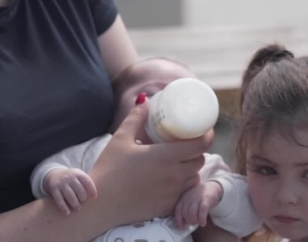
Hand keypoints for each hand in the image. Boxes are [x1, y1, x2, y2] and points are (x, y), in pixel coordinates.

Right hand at [44, 168, 97, 214]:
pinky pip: (59, 200)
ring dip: (75, 204)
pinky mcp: (54, 190)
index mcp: (78, 173)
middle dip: (83, 198)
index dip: (92, 189)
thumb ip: (86, 183)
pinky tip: (68, 213)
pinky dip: (64, 207)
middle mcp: (69, 177)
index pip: (87, 181)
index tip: (94, 197)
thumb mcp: (79, 176)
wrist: (54, 175)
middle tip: (83, 202)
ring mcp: (61, 183)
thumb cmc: (72, 179)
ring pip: (70, 196)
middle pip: (79, 189)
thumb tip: (95, 196)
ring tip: (78, 208)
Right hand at [89, 98, 213, 225]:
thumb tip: (145, 101)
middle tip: (187, 145)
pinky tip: (168, 181)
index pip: (201, 145)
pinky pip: (184, 194)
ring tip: (177, 163)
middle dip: (197, 152)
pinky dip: (181, 186)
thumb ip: (136, 118)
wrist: (100, 204)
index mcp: (166, 156)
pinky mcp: (167, 207)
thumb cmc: (109, 169)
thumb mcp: (120, 138)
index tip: (204, 130)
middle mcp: (174, 176)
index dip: (206, 136)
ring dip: (190, 169)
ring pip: (193, 178)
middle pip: (199, 161)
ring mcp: (172, 193)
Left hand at [175, 180, 223, 227]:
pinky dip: (202, 219)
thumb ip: (185, 210)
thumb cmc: (199, 197)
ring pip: (192, 213)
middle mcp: (189, 197)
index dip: (179, 220)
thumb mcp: (189, 201)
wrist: (212, 187)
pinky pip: (202, 211)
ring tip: (198, 222)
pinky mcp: (206, 200)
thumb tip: (182, 224)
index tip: (181, 227)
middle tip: (193, 223)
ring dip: (195, 221)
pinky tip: (203, 223)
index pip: (178, 210)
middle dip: (189, 221)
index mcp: (183, 198)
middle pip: (185, 213)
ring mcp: (197, 198)